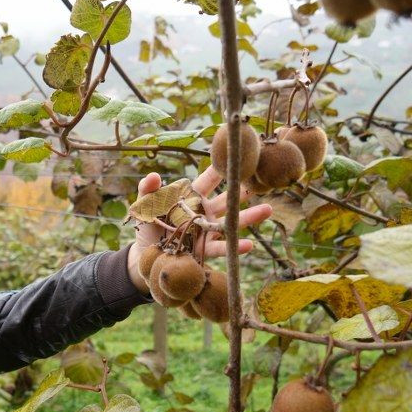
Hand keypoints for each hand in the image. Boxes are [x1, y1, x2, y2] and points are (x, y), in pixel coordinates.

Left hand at [127, 166, 272, 293]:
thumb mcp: (144, 206)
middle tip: (261, 180)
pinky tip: (249, 244)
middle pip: (227, 199)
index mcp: (192, 197)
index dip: (222, 168)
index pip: (210, 179)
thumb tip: (154, 176)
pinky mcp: (205, 249)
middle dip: (243, 190)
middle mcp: (204, 212)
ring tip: (267, 210)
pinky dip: (235, 246)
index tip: (238, 156)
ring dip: (249, 216)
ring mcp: (207, 230)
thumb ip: (148, 190)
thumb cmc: (147, 226)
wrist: (146, 254)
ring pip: (231, 221)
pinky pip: (222, 247)